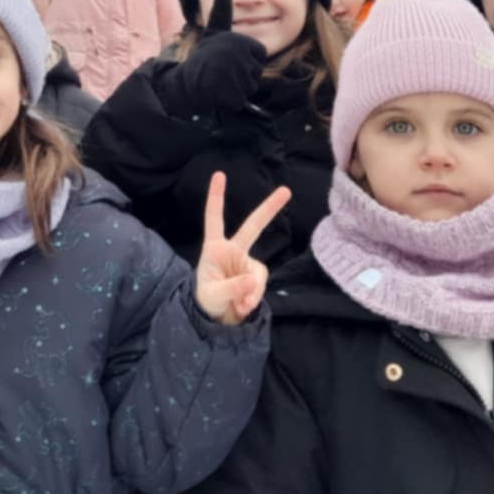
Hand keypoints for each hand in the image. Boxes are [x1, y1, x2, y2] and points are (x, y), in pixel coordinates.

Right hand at [169, 0, 266, 112]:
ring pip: (250, 85)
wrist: (183, 84)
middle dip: (243, 75)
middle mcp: (235, 54)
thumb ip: (221, 9)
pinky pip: (241, 98)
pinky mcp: (231, 92)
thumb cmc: (202, 58)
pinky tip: (218, 93)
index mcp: (236, 39)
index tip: (224, 58)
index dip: (245, 59)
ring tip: (219, 81)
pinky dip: (231, 100)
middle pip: (257, 70)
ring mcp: (234, 73)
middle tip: (222, 71)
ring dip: (237, 88)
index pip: (258, 53)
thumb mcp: (213, 31)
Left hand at [194, 172, 289, 324]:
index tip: (220, 174)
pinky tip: (243, 306)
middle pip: (253, 226)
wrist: (218, 318)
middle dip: (269, 208)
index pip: (214, 219)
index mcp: (215, 248)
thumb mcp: (212, 296)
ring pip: (257, 273)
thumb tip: (252, 281)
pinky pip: (260, 286)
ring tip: (238, 305)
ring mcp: (246, 263)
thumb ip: (231, 288)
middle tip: (286, 190)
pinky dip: (254, 298)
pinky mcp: (256, 276)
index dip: (216, 197)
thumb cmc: (207, 300)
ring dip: (250, 292)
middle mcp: (233, 251)